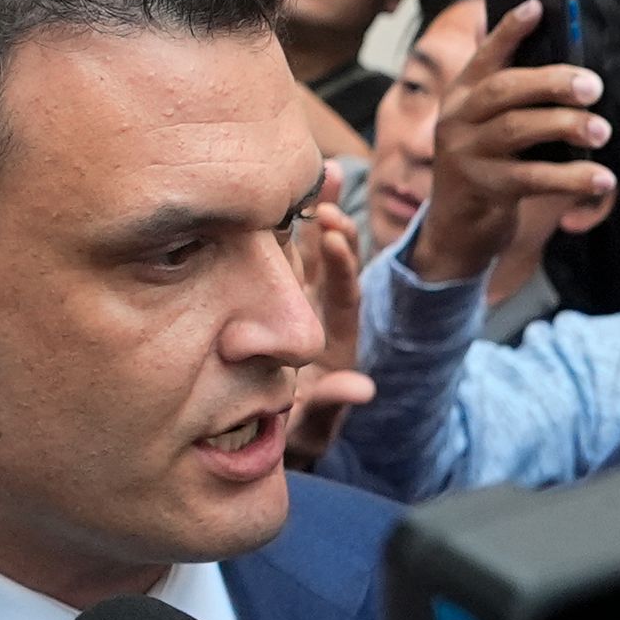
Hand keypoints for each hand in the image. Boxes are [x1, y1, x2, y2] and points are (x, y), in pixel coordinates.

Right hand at [283, 194, 375, 465]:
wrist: (256, 444)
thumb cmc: (288, 438)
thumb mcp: (311, 428)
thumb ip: (332, 406)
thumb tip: (363, 389)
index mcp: (334, 344)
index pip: (343, 298)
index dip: (340, 267)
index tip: (332, 236)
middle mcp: (317, 319)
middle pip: (331, 266)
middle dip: (332, 228)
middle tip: (328, 192)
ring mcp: (292, 308)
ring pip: (304, 256)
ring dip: (313, 216)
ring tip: (321, 174)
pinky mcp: (266, 304)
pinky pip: (276, 263)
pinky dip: (278, 230)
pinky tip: (273, 195)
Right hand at [401, 0, 615, 287]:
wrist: (455, 230)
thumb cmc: (486, 167)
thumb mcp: (488, 128)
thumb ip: (516, 101)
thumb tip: (572, 72)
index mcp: (460, 96)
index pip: (484, 56)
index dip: (509, 30)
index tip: (536, 6)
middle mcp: (456, 121)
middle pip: (504, 89)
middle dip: (552, 82)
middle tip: (593, 86)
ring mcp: (466, 156)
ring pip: (518, 130)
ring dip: (566, 126)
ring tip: (601, 130)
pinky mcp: (483, 190)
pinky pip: (533, 178)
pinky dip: (571, 177)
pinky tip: (602, 178)